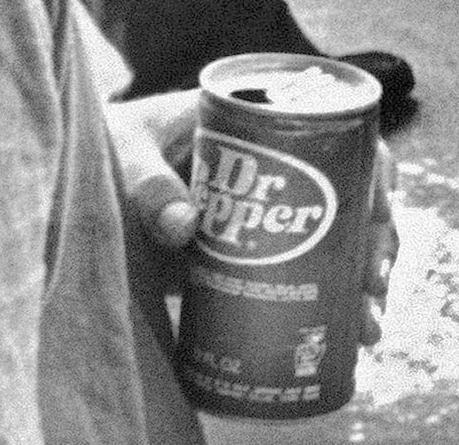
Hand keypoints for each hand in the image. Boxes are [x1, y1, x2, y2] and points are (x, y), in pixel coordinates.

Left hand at [104, 93, 399, 346]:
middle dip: (375, 242)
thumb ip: (147, 185)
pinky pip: (312, 274)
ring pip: (343, 240)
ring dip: (364, 280)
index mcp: (264, 121)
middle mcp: (284, 166)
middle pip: (354, 196)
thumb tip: (184, 227)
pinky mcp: (258, 254)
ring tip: (366, 326)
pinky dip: (336, 304)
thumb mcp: (125, 151)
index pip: (342, 133)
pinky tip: (352, 337)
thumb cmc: (109, 146)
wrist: (80, 181)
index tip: (378, 210)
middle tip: (371, 284)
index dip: (371, 169)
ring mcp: (274, 213)